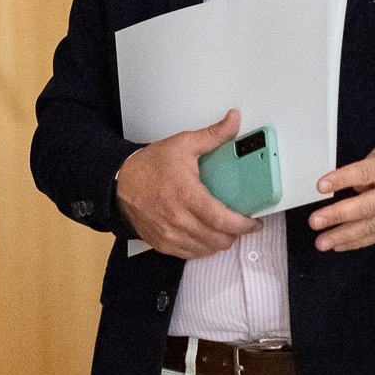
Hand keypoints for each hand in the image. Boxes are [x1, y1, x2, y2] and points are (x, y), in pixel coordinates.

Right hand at [116, 109, 263, 259]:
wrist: (120, 182)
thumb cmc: (149, 166)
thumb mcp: (183, 144)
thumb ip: (213, 135)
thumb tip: (233, 121)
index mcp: (187, 196)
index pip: (223, 220)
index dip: (243, 225)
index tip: (254, 222)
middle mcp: (178, 220)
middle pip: (219, 239)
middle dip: (235, 233)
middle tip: (240, 222)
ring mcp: (169, 235)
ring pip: (207, 249)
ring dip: (220, 241)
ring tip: (224, 228)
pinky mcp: (162, 244)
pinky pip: (191, 254)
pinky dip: (203, 247)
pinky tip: (206, 235)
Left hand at [308, 127, 374, 251]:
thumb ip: (373, 160)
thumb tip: (353, 185)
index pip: (369, 172)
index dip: (344, 179)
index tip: (322, 186)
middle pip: (370, 205)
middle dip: (340, 215)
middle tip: (316, 221)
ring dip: (345, 235)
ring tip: (323, 241)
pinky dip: (359, 241)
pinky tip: (340, 243)